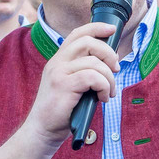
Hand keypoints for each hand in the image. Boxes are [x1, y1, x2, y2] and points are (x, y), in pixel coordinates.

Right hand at [23, 22, 119, 148]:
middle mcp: (57, 62)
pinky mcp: (63, 85)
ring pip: (94, 62)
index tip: (112, 30)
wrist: (42, 131)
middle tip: (116, 68)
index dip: (96, 27)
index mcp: (59, 60)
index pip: (78, 34)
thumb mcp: (72, 85)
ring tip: (109, 92)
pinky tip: (103, 98)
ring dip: (109, 77)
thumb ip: (84, 72)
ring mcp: (59, 73)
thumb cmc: (61, 111)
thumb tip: (111, 62)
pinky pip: (92, 77)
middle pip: (87, 42)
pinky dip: (104, 86)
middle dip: (108, 53)